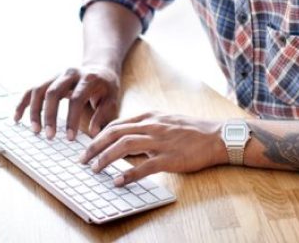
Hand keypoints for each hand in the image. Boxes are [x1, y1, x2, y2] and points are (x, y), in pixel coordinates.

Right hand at [13, 66, 120, 140]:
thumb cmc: (106, 88)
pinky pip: (31, 90)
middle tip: (49, 136)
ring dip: (34, 111)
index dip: (71, 119)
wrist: (100, 68)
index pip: (76, 99)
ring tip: (35, 130)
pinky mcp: (48, 79)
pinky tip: (17, 118)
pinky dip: (23, 103)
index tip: (69, 138)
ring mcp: (56, 75)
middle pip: (53, 93)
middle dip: (49, 116)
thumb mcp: (112, 99)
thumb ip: (103, 115)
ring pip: (39, 90)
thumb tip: (94, 133)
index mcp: (87, 78)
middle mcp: (70, 73)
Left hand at [79, 112, 226, 186]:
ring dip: (105, 158)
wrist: (216, 137)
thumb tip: (126, 138)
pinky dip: (128, 174)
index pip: (116, 124)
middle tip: (82, 159)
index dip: (98, 135)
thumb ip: (145, 127)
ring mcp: (160, 142)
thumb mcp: (165, 121)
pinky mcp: (170, 158)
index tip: (88, 146)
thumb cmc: (191, 131)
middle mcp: (151, 126)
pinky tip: (118, 182)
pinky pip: (144, 166)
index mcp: (149, 117)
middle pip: (114, 133)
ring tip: (95, 169)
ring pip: (124, 146)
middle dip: (94, 146)